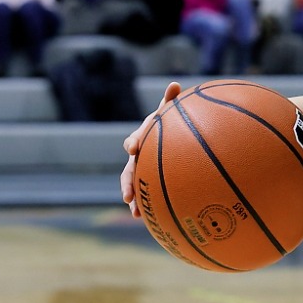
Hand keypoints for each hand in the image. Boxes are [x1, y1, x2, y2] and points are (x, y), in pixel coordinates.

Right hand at [121, 81, 183, 215]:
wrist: (165, 140)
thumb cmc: (167, 125)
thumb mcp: (168, 114)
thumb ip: (170, 102)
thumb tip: (174, 83)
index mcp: (142, 138)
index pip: (135, 140)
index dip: (134, 142)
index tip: (134, 148)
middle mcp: (138, 156)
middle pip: (129, 169)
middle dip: (128, 182)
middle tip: (128, 193)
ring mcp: (140, 170)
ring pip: (133, 185)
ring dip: (132, 197)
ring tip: (134, 211)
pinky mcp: (146, 181)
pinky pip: (143, 194)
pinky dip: (143, 205)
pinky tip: (145, 219)